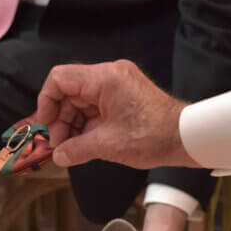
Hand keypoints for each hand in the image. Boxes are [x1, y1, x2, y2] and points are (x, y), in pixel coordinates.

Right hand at [34, 60, 200, 168]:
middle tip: (59, 145)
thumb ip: (76, 149)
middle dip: (60, 119)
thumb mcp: (108, 145)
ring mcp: (117, 84)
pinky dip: (86, 123)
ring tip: (71, 148)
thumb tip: (58, 155)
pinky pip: (94, 105)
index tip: (45, 126)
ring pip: (80, 100)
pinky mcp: (123, 95)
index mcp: (104, 79)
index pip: (59, 79)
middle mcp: (109, 75)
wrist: (186, 137)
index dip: (46, 102)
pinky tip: (84, 143)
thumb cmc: (153, 136)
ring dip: (71, 124)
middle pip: (68, 91)